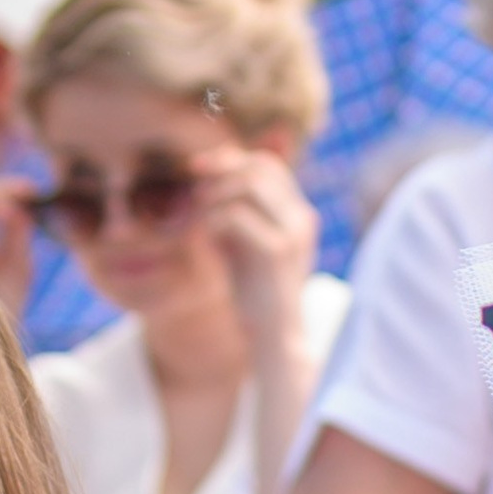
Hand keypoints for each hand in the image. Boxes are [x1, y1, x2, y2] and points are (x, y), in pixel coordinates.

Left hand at [199, 148, 318, 351]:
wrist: (274, 335)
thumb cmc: (255, 290)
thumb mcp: (244, 243)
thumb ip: (235, 212)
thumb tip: (206, 180)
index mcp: (297, 212)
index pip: (267, 164)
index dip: (231, 158)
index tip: (197, 169)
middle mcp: (301, 216)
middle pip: (258, 167)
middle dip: (219, 169)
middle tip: (191, 188)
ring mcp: (293, 232)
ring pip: (248, 184)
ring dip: (214, 193)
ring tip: (197, 212)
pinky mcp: (277, 251)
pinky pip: (237, 215)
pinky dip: (212, 218)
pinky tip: (204, 235)